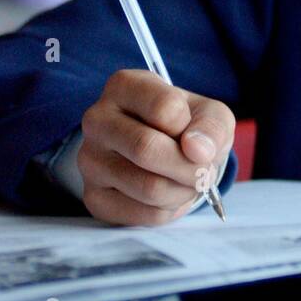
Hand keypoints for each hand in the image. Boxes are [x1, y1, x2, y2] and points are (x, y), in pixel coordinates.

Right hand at [80, 69, 234, 225]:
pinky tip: (169, 193)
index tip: (194, 132)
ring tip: (186, 180)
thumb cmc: (188, 125)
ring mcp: (89, 160)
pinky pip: (144, 214)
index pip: (165, 108)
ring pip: (149, 187)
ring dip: (184, 190)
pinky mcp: (94, 197)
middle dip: (190, 166)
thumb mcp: (211, 114)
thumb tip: (197, 151)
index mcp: (124, 86)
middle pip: (147, 150)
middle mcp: (97, 120)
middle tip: (203, 169)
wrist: (168, 152)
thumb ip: (211, 125)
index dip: (192, 127)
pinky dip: (171, 209)